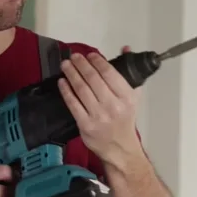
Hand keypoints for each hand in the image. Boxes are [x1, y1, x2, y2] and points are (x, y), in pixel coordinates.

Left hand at [58, 47, 139, 164]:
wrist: (120, 147)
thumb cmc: (125, 120)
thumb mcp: (134, 96)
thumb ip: (129, 72)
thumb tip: (125, 49)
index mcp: (126, 97)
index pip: (109, 73)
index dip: (97, 61)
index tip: (89, 54)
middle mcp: (113, 105)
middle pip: (93, 79)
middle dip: (81, 65)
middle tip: (73, 56)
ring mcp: (98, 116)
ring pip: (81, 89)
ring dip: (71, 74)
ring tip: (65, 65)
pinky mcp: (85, 125)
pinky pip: (73, 104)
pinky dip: (66, 91)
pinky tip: (62, 82)